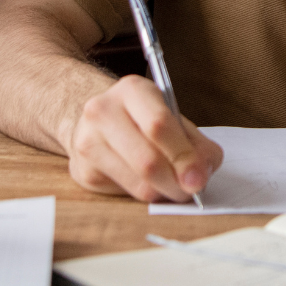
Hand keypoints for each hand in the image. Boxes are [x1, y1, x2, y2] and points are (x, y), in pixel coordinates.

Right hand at [62, 74, 223, 201]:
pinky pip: (125, 193)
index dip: (183, 156)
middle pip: (147, 161)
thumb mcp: (172, 116)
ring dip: (164, 192)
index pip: (159, 126)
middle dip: (176, 183)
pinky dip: (146, 194)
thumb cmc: (143, 118)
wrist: (99, 120)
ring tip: (174, 187)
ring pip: (138, 184)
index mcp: (132, 90)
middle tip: (192, 190)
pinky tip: (149, 182)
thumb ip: (194, 142)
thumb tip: (201, 173)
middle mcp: (102, 111)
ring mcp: (88, 141)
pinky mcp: (83, 171)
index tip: (199, 178)